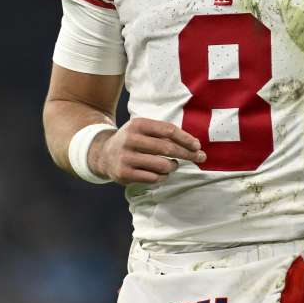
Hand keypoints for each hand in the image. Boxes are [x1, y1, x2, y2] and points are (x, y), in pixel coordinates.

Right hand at [89, 117, 206, 184]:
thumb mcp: (143, 129)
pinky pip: (153, 178)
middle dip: (187, 153)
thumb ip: (163, 133)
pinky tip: (161, 174)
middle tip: (200, 157)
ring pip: (162, 165)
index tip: (197, 145)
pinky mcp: (124, 174)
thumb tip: (193, 145)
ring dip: (173, 166)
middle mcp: (130, 139)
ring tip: (173, 165)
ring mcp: (126, 157)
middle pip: (167, 148)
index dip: (185, 138)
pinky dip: (162, 176)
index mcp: (138, 124)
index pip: (168, 130)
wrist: (103, 154)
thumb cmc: (132, 141)